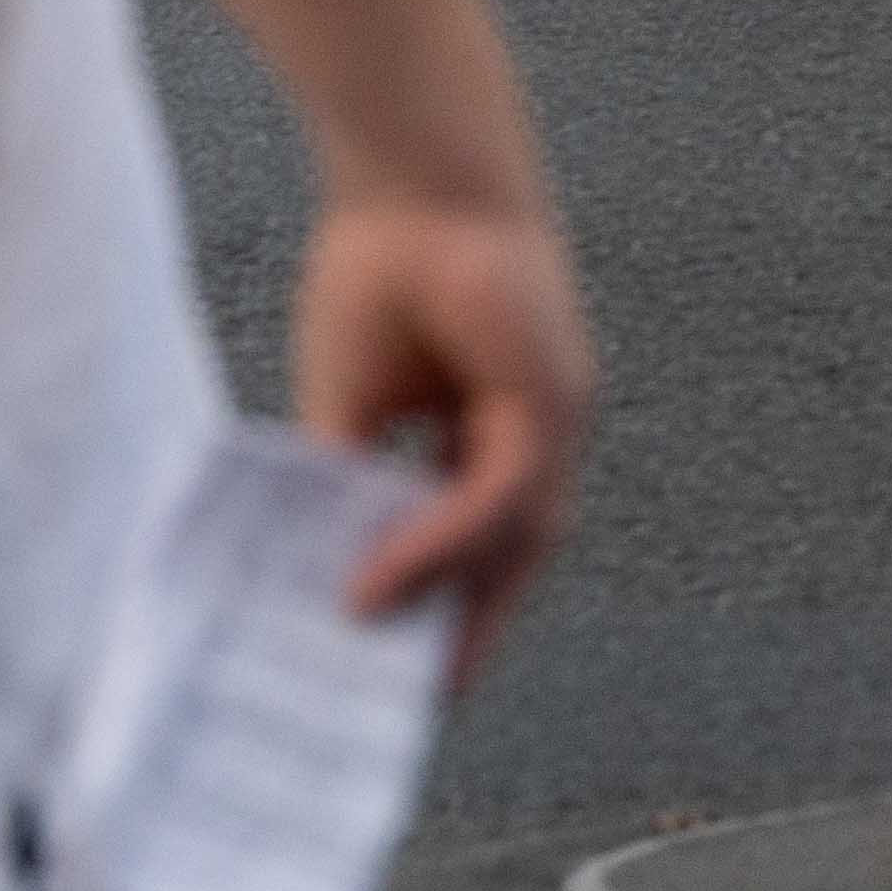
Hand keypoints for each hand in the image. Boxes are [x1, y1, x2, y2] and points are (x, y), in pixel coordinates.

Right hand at [292, 193, 595, 675]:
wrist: (414, 181)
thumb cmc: (383, 273)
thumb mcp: (353, 408)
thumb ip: (356, 487)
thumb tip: (336, 575)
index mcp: (501, 427)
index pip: (490, 536)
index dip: (454, 602)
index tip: (408, 669)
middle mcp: (544, 427)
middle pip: (518, 555)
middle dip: (470, 630)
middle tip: (418, 709)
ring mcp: (555, 414)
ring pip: (517, 538)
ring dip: (450, 604)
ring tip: (391, 675)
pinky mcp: (547, 397)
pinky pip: (499, 496)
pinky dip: (440, 544)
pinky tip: (378, 586)